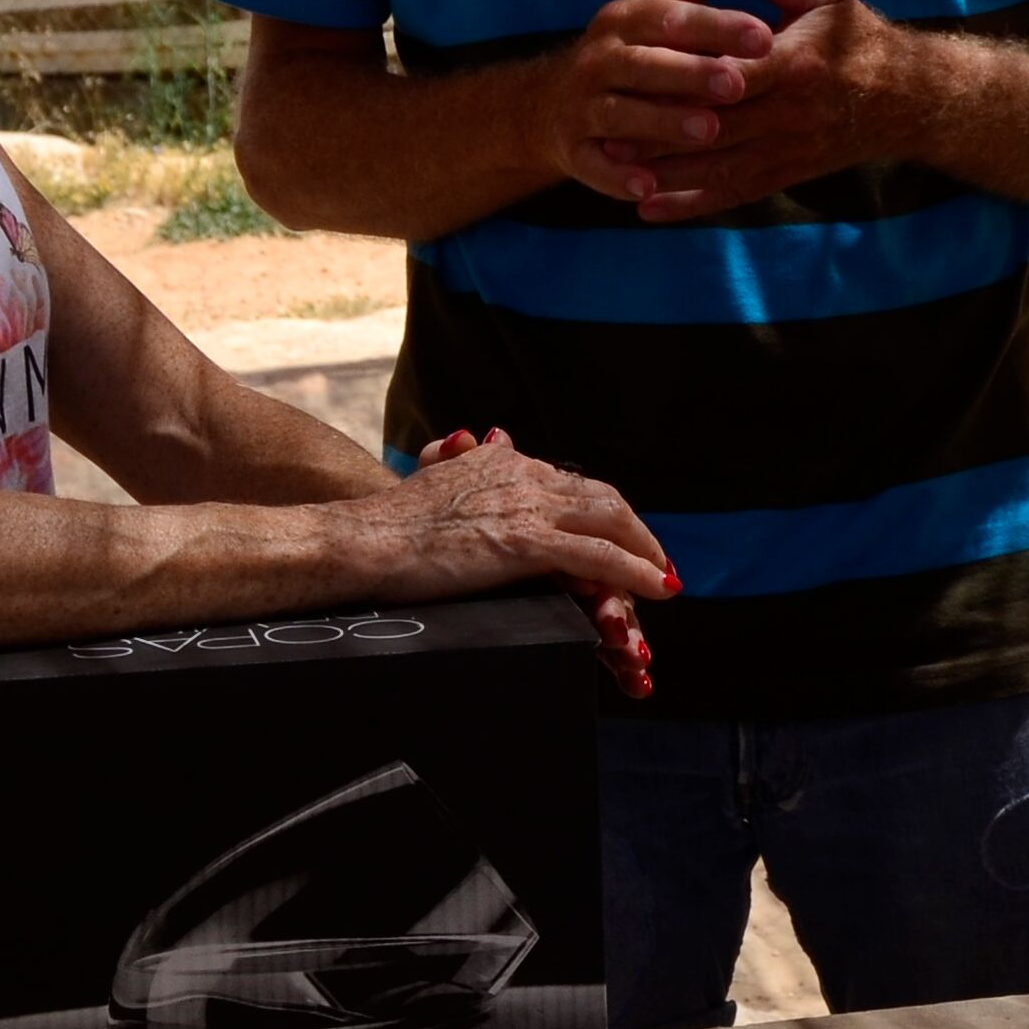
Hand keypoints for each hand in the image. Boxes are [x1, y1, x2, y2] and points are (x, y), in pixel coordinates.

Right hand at [355, 433, 674, 626]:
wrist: (364, 539)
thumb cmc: (388, 523)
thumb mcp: (436, 477)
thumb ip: (466, 461)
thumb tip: (487, 438)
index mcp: (505, 462)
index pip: (571, 485)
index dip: (602, 511)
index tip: (620, 534)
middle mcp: (524, 474)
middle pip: (602, 499)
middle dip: (636, 530)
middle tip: (656, 559)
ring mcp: (528, 508)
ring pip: (612, 523)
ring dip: (646, 552)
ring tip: (664, 578)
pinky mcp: (526, 543)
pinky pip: (601, 557)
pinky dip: (637, 572)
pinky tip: (658, 590)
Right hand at [537, 0, 782, 206]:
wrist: (550, 105)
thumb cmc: (632, 53)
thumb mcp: (658, 11)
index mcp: (625, 20)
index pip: (672, 18)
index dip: (718, 25)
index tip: (765, 35)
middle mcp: (598, 59)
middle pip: (646, 65)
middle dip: (692, 74)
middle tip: (738, 84)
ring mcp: (581, 106)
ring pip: (622, 114)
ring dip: (663, 123)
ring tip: (708, 131)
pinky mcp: (572, 150)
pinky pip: (594, 166)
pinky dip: (618, 177)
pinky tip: (648, 188)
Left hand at [622, 0, 921, 223]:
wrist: (906, 98)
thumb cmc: (858, 37)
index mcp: (796, 63)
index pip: (734, 73)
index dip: (688, 80)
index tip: (640, 82)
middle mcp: (791, 113)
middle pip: (718, 128)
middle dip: (663, 135)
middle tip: (607, 136)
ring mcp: (789, 149)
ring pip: (720, 168)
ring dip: (668, 175)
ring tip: (616, 173)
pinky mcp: (788, 174)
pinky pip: (735, 193)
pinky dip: (692, 204)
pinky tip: (651, 208)